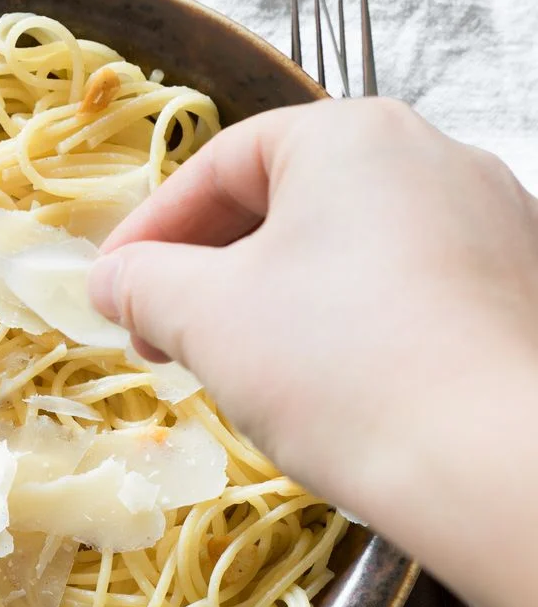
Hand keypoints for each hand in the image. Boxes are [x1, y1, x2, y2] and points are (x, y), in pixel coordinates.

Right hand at [89, 98, 537, 606]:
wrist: (498, 470)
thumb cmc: (338, 367)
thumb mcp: (207, 316)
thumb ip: (142, 283)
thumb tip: (109, 280)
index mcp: (353, 136)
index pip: (220, 164)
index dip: (150, 228)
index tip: (112, 285)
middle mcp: (431, 158)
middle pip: (281, 202)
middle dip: (205, 270)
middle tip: (159, 332)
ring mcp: (486, 222)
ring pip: (339, 248)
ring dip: (265, 298)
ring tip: (229, 362)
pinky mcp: (512, 289)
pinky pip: (397, 285)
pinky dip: (338, 320)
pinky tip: (317, 380)